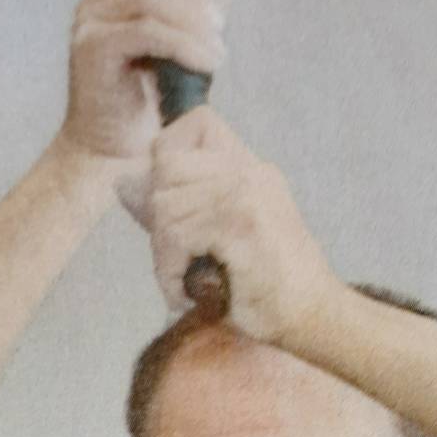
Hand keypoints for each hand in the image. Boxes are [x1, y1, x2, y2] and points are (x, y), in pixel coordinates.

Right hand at [55, 0, 226, 180]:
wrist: (113, 159)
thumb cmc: (147, 109)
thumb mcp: (179, 51)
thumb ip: (194, 11)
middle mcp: (96, 4)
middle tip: (220, 29)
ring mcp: (90, 24)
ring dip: (193, 21)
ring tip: (218, 53)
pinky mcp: (94, 50)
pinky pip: (146, 31)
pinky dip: (185, 44)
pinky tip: (208, 64)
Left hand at [147, 107, 338, 344]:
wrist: (312, 315)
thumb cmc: (266, 284)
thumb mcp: (223, 234)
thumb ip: (180, 205)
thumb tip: (123, 183)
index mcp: (250, 168)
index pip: (196, 122)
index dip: (168, 156)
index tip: (171, 207)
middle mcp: (249, 172)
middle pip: (168, 166)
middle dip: (158, 218)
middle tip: (174, 259)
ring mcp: (247, 195)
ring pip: (167, 205)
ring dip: (164, 253)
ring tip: (182, 281)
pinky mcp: (241, 225)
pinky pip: (178, 235)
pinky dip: (172, 271)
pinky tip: (187, 292)